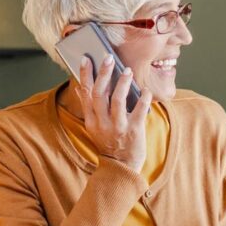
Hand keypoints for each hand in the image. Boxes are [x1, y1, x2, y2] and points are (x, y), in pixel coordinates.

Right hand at [74, 54, 152, 171]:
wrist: (121, 167)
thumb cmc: (109, 143)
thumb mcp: (93, 127)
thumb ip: (89, 108)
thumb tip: (80, 88)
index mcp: (90, 120)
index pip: (85, 93)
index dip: (85, 75)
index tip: (86, 59)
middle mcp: (101, 123)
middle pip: (99, 94)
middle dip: (103, 74)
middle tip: (108, 58)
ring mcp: (118, 127)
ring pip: (117, 100)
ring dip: (122, 83)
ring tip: (127, 70)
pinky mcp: (134, 131)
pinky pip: (139, 110)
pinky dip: (143, 98)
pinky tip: (145, 90)